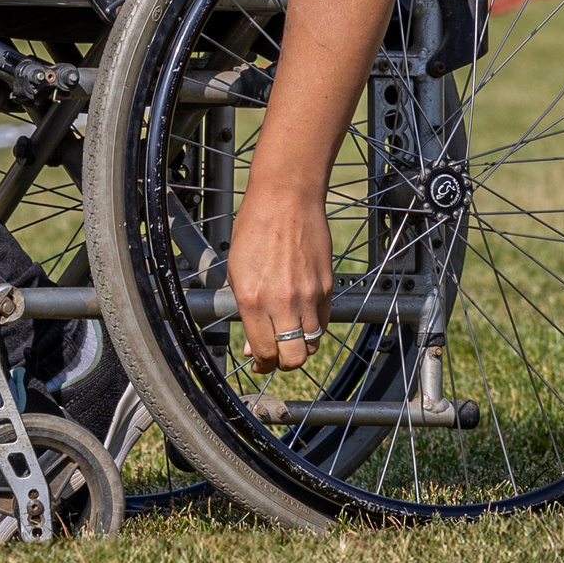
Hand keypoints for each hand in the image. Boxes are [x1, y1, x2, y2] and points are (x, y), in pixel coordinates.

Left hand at [227, 179, 334, 373]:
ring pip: (311, 345)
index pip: (264, 352)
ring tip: (289, 335)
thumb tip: (253, 346)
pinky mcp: (326, 287)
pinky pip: (323, 322)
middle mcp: (281, 301)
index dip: (262, 363)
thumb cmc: (255, 228)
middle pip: (293, 359)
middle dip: (283, 363)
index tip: (260, 361)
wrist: (286, 199)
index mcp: (252, 298)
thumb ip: (244, 310)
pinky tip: (301, 316)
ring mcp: (308, 295)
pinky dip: (312, 327)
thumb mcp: (236, 270)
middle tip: (276, 355)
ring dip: (299, 347)